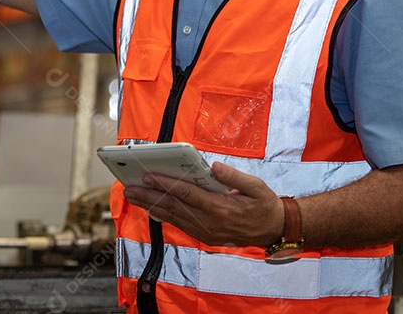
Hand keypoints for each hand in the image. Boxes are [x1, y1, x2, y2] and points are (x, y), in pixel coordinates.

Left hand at [123, 162, 284, 246]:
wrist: (273, 230)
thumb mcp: (256, 186)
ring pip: (172, 217)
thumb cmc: (264, 205)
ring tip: (133, 195)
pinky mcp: (204, 235)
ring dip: (150, 206)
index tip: (147, 175)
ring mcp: (205, 231)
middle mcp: (208, 222)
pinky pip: (179, 224)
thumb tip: (214, 167)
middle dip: (149, 196)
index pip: (186, 194)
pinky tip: (149, 208)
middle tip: (129, 187)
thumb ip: (234, 176)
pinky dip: (163, 216)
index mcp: (220, 208)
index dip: (165, 184)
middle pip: (173, 206)